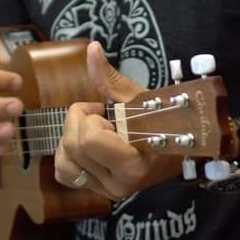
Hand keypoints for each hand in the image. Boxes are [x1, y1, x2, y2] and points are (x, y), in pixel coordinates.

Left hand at [54, 41, 179, 198]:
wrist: (176, 147)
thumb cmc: (160, 120)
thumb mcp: (137, 98)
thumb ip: (109, 77)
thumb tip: (91, 48)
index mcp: (133, 164)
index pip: (88, 140)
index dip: (90, 119)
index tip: (106, 111)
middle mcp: (120, 185)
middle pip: (71, 146)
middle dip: (79, 122)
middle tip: (101, 117)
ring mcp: (108, 191)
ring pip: (63, 161)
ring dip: (71, 138)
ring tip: (95, 131)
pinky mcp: (97, 191)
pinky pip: (63, 174)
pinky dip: (66, 156)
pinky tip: (85, 145)